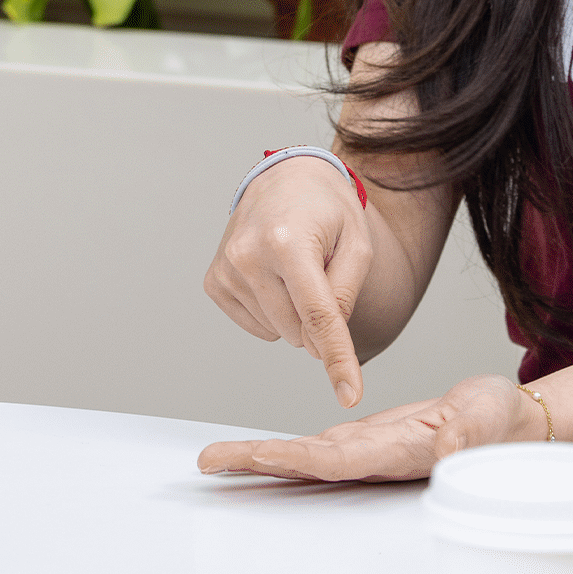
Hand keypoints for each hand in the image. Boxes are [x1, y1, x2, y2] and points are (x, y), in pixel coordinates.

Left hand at [194, 372, 534, 481]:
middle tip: (208, 464)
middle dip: (257, 464)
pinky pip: (317, 448)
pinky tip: (257, 453)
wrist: (511, 423)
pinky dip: (285, 450)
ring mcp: (367, 454)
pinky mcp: (367, 442)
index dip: (294, 459)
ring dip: (261, 459)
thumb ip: (471, 435)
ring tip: (215, 460)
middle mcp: (373, 461)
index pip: (335, 460)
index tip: (256, 458)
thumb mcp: (491, 420)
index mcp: (397, 456)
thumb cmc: (504, 423)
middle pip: (306, 464)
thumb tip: (451, 450)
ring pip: (306, 458)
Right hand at [205, 147, 379, 405]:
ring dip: (296, 313)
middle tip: (322, 274)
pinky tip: (275, 279)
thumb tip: (324, 345)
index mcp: (287, 242)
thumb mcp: (358, 244)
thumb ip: (346, 295)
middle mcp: (248, 256)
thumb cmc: (327, 210)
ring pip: (278, 332)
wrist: (286, 178)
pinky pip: (256, 326)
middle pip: (300, 331)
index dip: (338, 360)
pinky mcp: (215, 282)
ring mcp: (226, 270)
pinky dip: (274, 312)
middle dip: (320, 319)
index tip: (349, 395)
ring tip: (296, 268)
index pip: (318, 316)